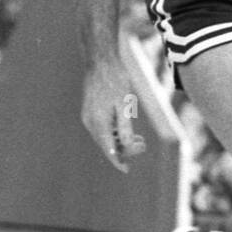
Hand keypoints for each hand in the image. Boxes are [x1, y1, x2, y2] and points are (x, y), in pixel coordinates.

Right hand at [81, 57, 143, 171]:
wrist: (101, 60)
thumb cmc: (115, 79)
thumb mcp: (125, 103)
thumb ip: (125, 127)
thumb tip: (126, 146)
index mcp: (98, 122)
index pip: (108, 149)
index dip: (118, 161)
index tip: (126, 171)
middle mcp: (90, 122)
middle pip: (106, 145)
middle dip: (124, 149)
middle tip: (143, 145)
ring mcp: (88, 116)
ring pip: (104, 137)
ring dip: (120, 140)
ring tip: (140, 139)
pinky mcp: (90, 111)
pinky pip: (102, 128)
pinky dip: (114, 132)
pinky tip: (127, 129)